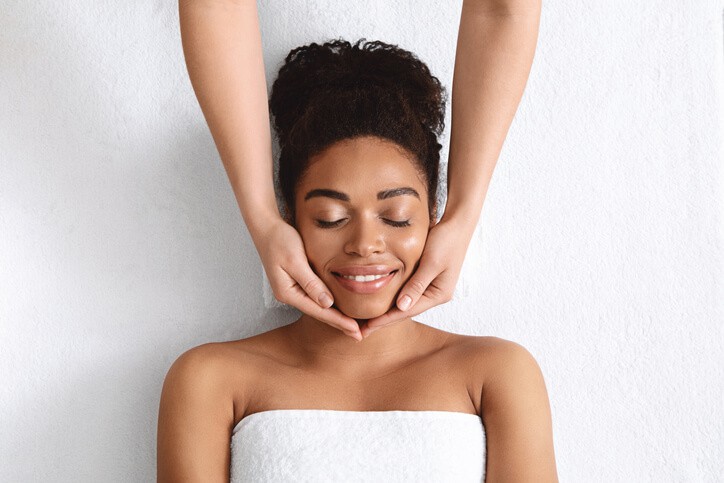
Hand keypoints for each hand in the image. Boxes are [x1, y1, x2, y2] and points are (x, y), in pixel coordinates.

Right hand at [255, 218, 361, 340]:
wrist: (266, 227)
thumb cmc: (279, 240)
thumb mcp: (295, 260)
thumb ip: (311, 283)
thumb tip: (327, 304)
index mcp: (288, 293)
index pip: (319, 311)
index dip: (339, 321)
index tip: (355, 331)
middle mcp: (290, 294)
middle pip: (319, 313)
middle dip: (339, 324)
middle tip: (359, 335)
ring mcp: (292, 289)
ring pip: (318, 306)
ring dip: (335, 316)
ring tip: (352, 326)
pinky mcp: (297, 281)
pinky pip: (316, 296)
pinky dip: (329, 304)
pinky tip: (338, 308)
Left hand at [360, 217, 472, 337]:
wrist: (458, 223)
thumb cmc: (446, 241)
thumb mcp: (431, 263)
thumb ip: (416, 285)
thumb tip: (401, 306)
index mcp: (439, 294)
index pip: (408, 311)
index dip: (387, 319)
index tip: (368, 327)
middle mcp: (436, 293)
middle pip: (406, 310)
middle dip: (385, 320)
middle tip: (362, 330)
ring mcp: (431, 286)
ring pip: (406, 302)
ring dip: (388, 310)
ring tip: (368, 320)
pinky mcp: (426, 276)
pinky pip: (407, 291)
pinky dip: (393, 297)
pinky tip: (381, 301)